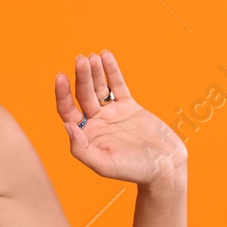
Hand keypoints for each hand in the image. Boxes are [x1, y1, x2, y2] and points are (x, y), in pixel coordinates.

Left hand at [54, 50, 186, 187]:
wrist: (165, 167)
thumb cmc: (134, 170)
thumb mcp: (104, 164)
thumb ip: (82, 148)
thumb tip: (67, 126)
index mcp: (85, 135)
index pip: (67, 111)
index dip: (62, 94)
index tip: (61, 77)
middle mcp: (96, 122)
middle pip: (83, 95)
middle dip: (82, 77)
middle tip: (81, 59)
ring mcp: (112, 113)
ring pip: (99, 87)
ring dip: (94, 71)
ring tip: (91, 56)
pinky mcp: (129, 107)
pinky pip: (118, 86)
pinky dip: (112, 71)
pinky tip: (106, 55)